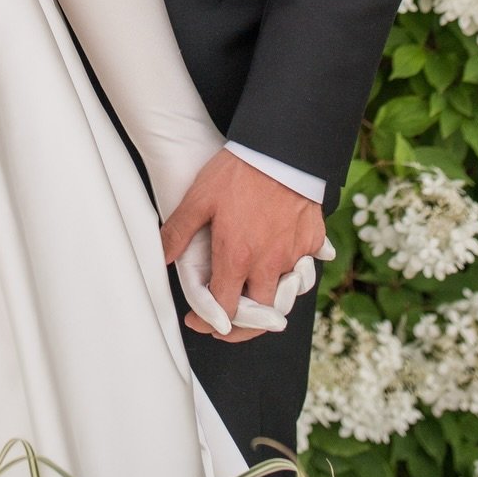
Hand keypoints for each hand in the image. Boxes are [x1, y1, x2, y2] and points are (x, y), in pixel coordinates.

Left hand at [160, 150, 331, 341]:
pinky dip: (294, 275)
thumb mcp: (199, 197)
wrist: (281, 148)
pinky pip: (306, 269)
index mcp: (237, 257)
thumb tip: (163, 256)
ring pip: (285, 297)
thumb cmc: (239, 170)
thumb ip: (179, 230)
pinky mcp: (314, 242)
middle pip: (260, 317)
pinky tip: (281, 266)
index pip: (226, 311)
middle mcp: (269, 264)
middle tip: (229, 324)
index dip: (210, 324)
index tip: (201, 322)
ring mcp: (295, 255)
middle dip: (242, 328)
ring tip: (253, 299)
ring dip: (269, 305)